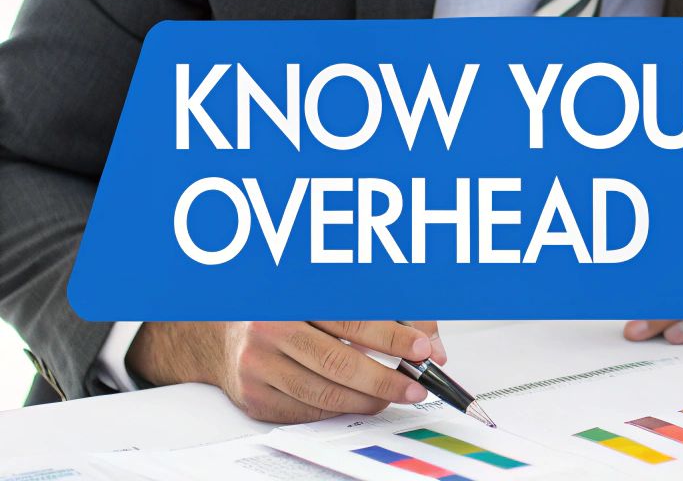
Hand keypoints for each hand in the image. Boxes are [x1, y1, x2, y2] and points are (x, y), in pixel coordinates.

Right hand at [126, 319, 447, 422]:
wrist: (228, 333)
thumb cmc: (293, 311)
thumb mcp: (337, 298)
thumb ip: (391, 315)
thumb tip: (431, 347)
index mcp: (295, 296)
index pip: (353, 318)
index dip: (392, 336)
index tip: (422, 349)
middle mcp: (271, 328)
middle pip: (338, 361)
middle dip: (386, 377)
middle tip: (416, 384)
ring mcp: (258, 365)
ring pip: (324, 392)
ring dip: (367, 398)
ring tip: (394, 395)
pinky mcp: (254, 396)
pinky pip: (307, 410)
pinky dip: (340, 408)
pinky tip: (360, 400)